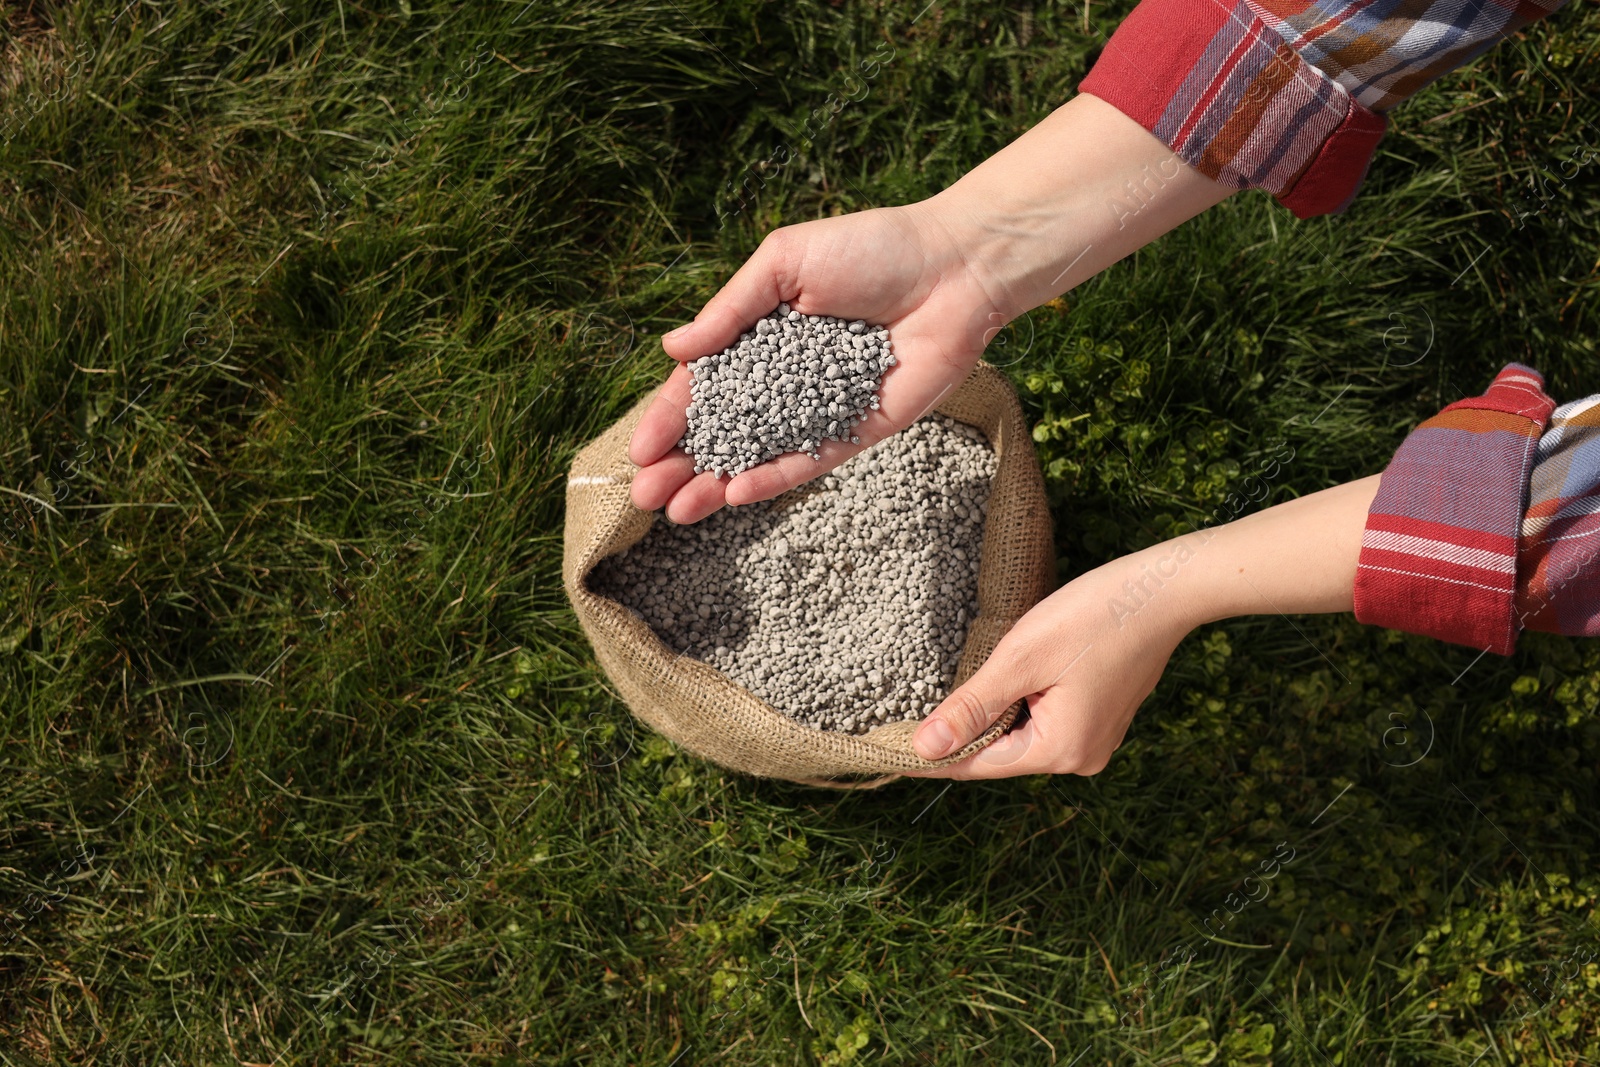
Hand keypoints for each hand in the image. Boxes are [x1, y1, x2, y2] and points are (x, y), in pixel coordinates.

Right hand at [628, 203, 1008, 522]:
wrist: (952, 267)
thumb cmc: (870, 248)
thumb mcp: (785, 263)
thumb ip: (730, 310)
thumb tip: (672, 351)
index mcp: (761, 336)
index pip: (705, 386)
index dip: (670, 418)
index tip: (640, 450)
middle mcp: (786, 378)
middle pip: (724, 430)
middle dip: (682, 463)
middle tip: (643, 496)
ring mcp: (820, 408)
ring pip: (759, 453)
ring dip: (716, 482)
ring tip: (676, 510)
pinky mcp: (859, 428)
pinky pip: (810, 459)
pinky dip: (773, 476)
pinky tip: (735, 492)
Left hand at [902, 476, 1381, 778]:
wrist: (1164, 591)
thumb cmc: (1093, 618)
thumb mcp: (1020, 659)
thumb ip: (971, 707)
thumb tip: (925, 749)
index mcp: (1059, 750)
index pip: (976, 765)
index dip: (932, 756)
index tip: (889, 752)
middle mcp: (1080, 757)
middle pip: (1001, 752)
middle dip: (964, 730)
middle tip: (912, 710)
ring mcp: (1095, 740)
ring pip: (1023, 735)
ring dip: (994, 713)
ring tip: (956, 690)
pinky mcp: (1102, 718)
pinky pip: (1046, 721)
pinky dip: (1021, 703)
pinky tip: (1008, 677)